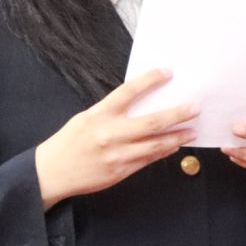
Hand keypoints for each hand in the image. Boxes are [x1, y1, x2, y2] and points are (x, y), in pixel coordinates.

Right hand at [34, 70, 196, 207]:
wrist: (51, 173)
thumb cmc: (69, 142)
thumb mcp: (86, 118)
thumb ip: (111, 111)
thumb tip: (140, 102)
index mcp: (100, 115)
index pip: (129, 91)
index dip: (150, 80)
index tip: (168, 72)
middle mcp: (110, 134)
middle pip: (152, 122)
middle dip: (177, 114)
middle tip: (195, 108)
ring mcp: (117, 154)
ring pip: (155, 144)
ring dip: (177, 137)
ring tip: (192, 131)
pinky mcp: (121, 171)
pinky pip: (148, 160)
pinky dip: (164, 151)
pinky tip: (174, 146)